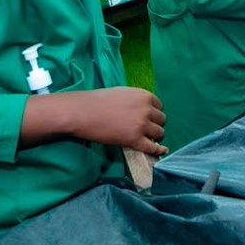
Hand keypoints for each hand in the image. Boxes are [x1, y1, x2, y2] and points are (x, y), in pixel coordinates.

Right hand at [27, 87, 166, 155]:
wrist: (82, 112)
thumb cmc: (97, 101)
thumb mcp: (122, 93)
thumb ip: (136, 100)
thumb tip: (143, 109)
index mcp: (144, 95)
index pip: (159, 106)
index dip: (153, 113)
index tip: (147, 118)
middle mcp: (146, 109)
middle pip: (161, 120)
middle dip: (154, 124)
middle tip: (145, 129)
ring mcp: (142, 125)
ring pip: (159, 133)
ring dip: (154, 136)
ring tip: (146, 139)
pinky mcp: (135, 140)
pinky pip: (153, 147)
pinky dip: (158, 150)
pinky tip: (160, 151)